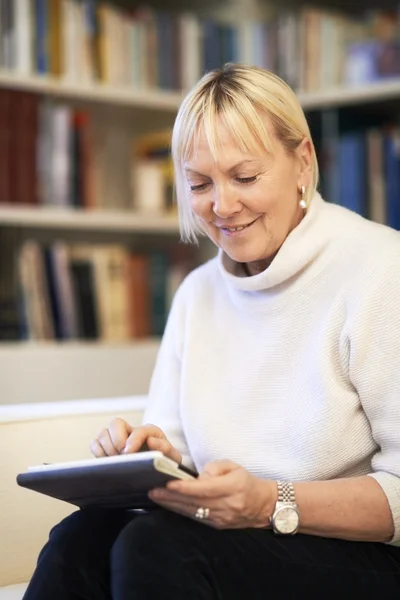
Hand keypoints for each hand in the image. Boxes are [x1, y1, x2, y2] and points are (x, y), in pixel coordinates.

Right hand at [90, 419, 181, 463]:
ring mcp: (117, 438)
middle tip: (121, 456)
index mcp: (149, 431)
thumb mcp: (172, 458)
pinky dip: (97, 452)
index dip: (133, 440)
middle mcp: (131, 431)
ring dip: (106, 448)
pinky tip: (107, 463)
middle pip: (115, 423)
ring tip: (115, 462)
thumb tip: (150, 441)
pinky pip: (94, 444)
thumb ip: (166, 449)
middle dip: (116, 440)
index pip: (138, 430)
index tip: (128, 453)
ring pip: (103, 433)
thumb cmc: (165, 463)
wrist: (158, 471)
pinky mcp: (106, 448)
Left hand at [148, 460, 276, 528]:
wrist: (264, 505)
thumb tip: (198, 477)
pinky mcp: (218, 526)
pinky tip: (169, 506)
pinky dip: (181, 511)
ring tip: (155, 497)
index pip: (204, 489)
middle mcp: (227, 505)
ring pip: (193, 512)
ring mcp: (222, 518)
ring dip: (172, 505)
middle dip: (171, 497)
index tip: (167, 484)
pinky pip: (196, 518)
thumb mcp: (234, 466)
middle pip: (194, 502)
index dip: (184, 488)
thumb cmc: (246, 481)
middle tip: (152, 491)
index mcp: (232, 487)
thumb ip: (215, 468)